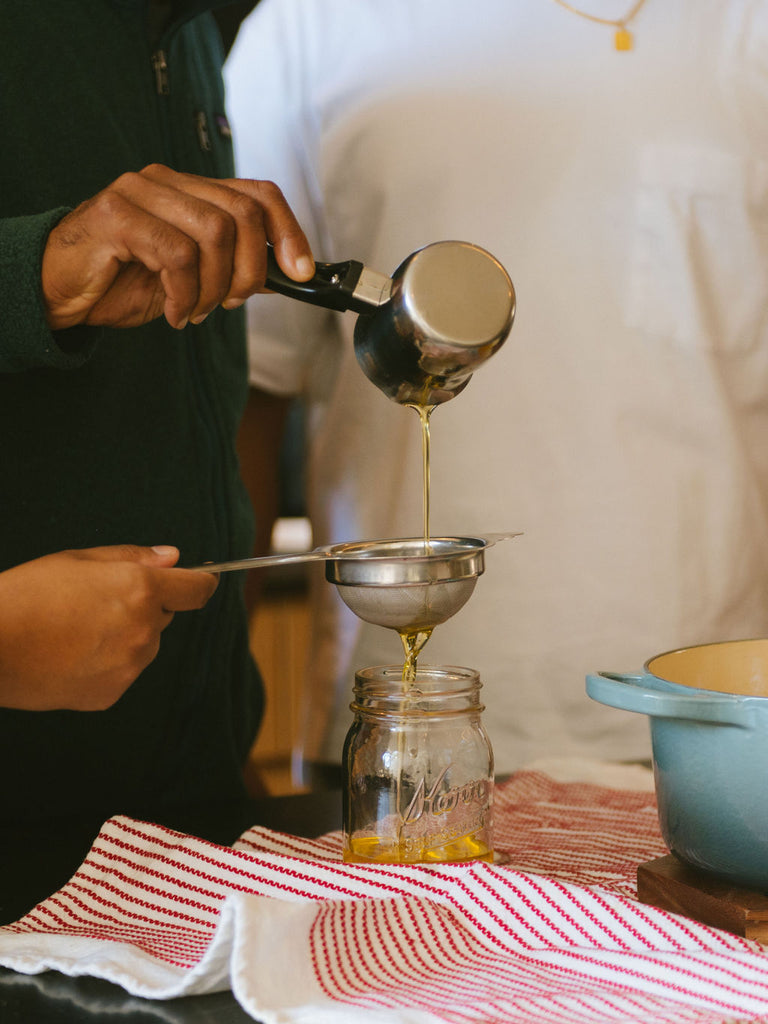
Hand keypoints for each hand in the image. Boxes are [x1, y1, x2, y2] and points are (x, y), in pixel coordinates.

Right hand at [0, 544, 217, 710]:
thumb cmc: (28, 595)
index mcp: (141, 590)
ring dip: (126, 636)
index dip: (200, 582)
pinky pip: (123, 671)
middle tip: (99, 602)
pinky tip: (71, 654)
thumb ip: (133, 558)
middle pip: (164, 616)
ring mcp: (130, 666)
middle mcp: (144, 630)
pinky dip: (107, 663)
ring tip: (76, 630)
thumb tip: (173, 558)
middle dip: (144, 607)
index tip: (199, 579)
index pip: (197, 589)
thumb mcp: (79, 559)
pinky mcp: (112, 693)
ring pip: (144, 645)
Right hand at [41, 164, 313, 330]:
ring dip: (213, 288)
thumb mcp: (193, 278)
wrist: (61, 291)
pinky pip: (176, 254)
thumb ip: (233, 267)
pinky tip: (173, 311)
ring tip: (193, 309)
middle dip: (249, 271)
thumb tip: (287, 273)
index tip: (302, 271)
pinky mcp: (116, 215)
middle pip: (241, 214)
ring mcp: (140, 192)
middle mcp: (168, 181)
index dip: (289, 232)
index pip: (258, 194)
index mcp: (191, 190)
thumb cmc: (124, 281)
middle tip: (230, 303)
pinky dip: (184, 294)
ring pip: (213, 233)